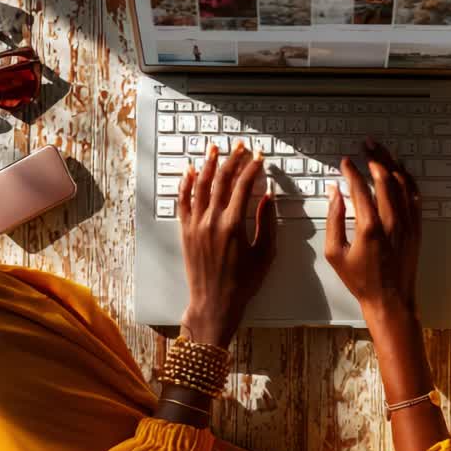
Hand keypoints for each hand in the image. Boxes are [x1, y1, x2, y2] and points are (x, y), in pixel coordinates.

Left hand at [178, 142, 275, 347]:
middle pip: (221, 180)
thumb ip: (267, 222)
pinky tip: (189, 172)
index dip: (252, 168)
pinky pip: (183, 202)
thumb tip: (268, 197)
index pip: (243, 185)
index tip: (259, 158)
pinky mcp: (185, 231)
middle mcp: (212, 220)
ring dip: (207, 164)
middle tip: (239, 147)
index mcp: (234, 224)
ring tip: (214, 149)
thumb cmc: (242, 283)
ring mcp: (196, 224)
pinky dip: (186, 184)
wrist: (214, 303)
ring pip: (200, 185)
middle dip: (232, 159)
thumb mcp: (264, 253)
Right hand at [324, 139, 421, 322]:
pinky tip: (401, 171)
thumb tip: (335, 193)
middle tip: (367, 145)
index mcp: (369, 227)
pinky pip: (415, 196)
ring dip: (392, 164)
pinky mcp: (416, 228)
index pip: (360, 188)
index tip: (345, 161)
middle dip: (375, 158)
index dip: (352, 171)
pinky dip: (408, 180)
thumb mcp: (335, 253)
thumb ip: (334, 220)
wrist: (390, 299)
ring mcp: (407, 223)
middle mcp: (392, 221)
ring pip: (402, 183)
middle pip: (385, 178)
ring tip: (382, 151)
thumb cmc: (360, 280)